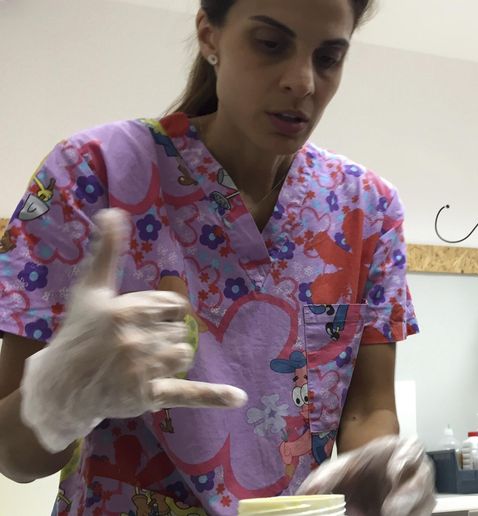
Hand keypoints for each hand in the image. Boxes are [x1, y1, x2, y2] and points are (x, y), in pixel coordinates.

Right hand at [19, 208, 246, 452]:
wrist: (61, 385)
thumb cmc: (80, 331)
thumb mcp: (92, 289)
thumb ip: (107, 252)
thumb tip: (113, 212)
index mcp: (125, 310)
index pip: (174, 306)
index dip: (160, 313)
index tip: (139, 321)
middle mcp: (132, 340)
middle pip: (180, 330)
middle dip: (161, 336)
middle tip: (130, 346)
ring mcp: (140, 370)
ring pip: (184, 354)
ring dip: (170, 359)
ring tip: (140, 364)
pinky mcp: (148, 396)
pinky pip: (188, 392)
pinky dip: (214, 395)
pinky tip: (239, 397)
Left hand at [296, 435, 434, 515]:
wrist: (364, 490)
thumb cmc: (362, 472)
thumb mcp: (343, 470)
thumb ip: (327, 476)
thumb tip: (307, 491)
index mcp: (400, 451)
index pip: (413, 448)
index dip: (407, 457)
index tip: (394, 472)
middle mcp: (415, 471)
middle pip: (423, 479)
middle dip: (409, 494)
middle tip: (390, 510)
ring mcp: (420, 494)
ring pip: (424, 503)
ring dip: (410, 511)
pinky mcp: (417, 510)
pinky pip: (419, 515)